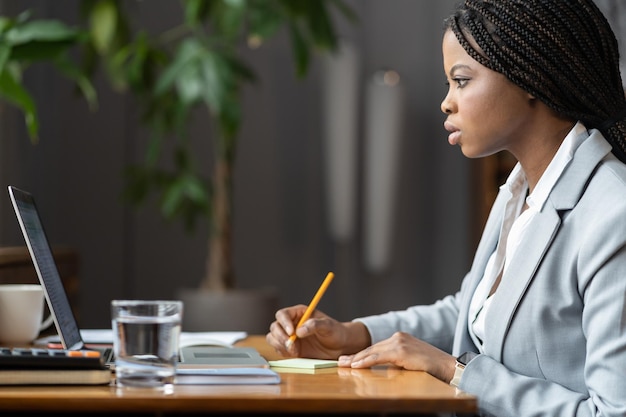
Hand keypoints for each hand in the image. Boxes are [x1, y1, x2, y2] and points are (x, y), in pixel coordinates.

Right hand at [266, 304, 369, 358]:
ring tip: (294, 351)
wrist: (340, 346)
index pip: (283, 314)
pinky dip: (283, 352)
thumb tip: (300, 330)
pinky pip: (278, 349)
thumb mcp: (328, 326)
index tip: (291, 332)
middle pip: (275, 327)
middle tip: (291, 345)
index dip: (284, 323)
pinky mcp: (290, 348)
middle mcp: (291, 323)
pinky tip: (295, 354)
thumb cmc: (335, 332)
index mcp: (299, 313)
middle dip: (280, 337)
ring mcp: (289, 336)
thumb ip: (315, 325)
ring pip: (273, 338)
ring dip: (280, 345)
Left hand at [337, 331, 455, 382]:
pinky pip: (378, 357)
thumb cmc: (430, 368)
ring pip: (372, 351)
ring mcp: (399, 342)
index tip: (349, 360)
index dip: (361, 354)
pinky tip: (356, 365)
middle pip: (371, 348)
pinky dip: (366, 361)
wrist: (448, 367)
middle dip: (355, 356)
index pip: (376, 347)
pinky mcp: (401, 350)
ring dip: (357, 359)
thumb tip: (380, 369)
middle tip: (340, 362)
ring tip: (344, 364)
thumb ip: (395, 362)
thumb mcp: (409, 362)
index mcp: (400, 338)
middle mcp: (398, 337)